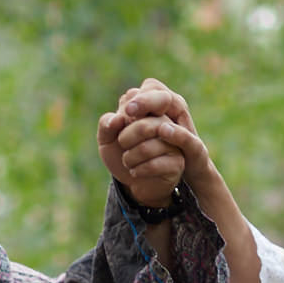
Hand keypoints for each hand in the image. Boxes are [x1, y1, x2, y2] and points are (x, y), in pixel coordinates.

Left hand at [98, 80, 202, 206]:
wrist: (133, 182)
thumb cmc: (121, 154)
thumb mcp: (107, 139)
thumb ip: (106, 124)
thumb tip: (117, 119)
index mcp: (149, 111)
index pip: (145, 100)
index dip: (133, 107)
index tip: (123, 119)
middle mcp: (165, 124)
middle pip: (144, 126)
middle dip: (125, 139)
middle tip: (123, 145)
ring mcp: (174, 144)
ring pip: (147, 148)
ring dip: (129, 158)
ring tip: (128, 162)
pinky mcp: (177, 163)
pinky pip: (154, 165)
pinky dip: (138, 170)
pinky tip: (136, 172)